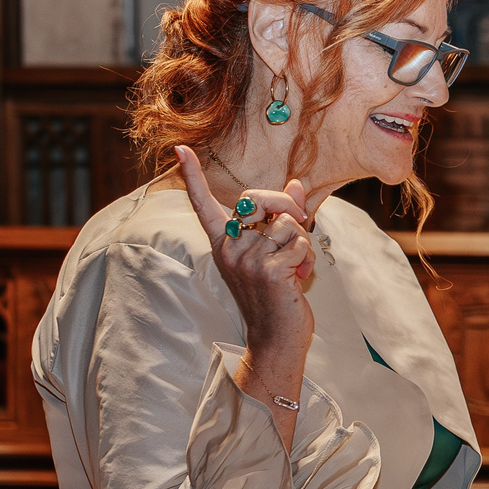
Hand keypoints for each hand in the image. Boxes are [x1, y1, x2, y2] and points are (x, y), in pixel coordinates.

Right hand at [177, 148, 317, 390]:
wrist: (277, 339)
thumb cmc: (276, 294)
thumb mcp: (274, 253)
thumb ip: (282, 217)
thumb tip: (297, 183)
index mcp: (224, 244)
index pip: (204, 205)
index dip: (193, 177)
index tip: (180, 149)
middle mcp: (229, 249)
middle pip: (260, 198)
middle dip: (288, 206)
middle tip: (299, 228)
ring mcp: (247, 259)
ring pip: (288, 223)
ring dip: (302, 243)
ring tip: (295, 266)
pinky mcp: (268, 270)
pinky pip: (300, 242)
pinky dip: (307, 258)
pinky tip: (299, 278)